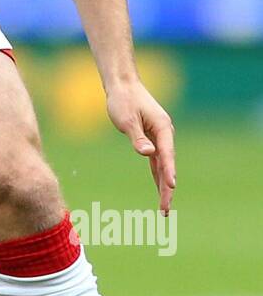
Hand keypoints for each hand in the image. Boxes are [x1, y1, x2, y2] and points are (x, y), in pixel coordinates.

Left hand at [106, 79, 175, 214]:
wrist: (123, 86)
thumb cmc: (124, 100)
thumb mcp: (127, 119)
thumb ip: (137, 137)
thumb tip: (148, 154)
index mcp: (163, 128)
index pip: (167, 154)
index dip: (169, 172)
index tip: (171, 187)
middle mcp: (165, 134)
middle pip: (168, 165)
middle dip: (167, 188)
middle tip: (165, 210)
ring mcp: (160, 138)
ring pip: (163, 166)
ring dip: (164, 185)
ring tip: (164, 207)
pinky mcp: (152, 139)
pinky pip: (157, 162)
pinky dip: (158, 175)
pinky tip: (160, 188)